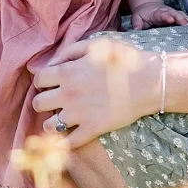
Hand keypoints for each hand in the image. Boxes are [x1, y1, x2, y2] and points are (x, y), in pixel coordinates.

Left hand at [30, 39, 161, 149]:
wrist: (149, 82)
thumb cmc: (124, 60)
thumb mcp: (96, 45)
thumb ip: (70, 51)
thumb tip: (53, 63)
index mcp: (67, 72)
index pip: (38, 80)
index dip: (43, 82)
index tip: (52, 84)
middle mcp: (68, 94)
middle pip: (38, 103)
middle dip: (44, 102)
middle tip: (55, 101)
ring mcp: (79, 114)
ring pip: (49, 125)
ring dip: (52, 122)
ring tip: (62, 119)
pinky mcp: (93, 129)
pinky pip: (69, 142)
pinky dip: (66, 141)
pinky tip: (70, 135)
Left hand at [130, 1, 187, 29]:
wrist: (148, 6)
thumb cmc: (142, 13)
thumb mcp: (136, 17)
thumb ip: (136, 23)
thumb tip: (136, 30)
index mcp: (157, 12)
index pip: (163, 14)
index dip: (167, 16)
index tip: (171, 19)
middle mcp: (168, 12)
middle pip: (176, 14)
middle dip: (182, 19)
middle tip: (187, 26)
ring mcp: (174, 14)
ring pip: (183, 16)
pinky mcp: (178, 17)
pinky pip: (186, 20)